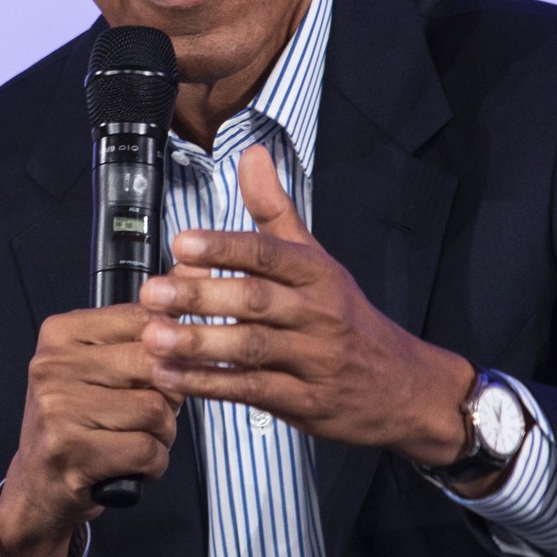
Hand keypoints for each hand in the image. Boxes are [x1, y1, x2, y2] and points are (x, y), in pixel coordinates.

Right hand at [0, 303, 180, 556]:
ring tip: (137, 439)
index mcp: (62, 332)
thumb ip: (150, 320)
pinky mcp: (69, 450)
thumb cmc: (81, 417)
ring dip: (162, 434)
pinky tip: (130, 464)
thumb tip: (201, 265)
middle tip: (150, 412)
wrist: (38, 485)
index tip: (162, 370)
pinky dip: (153, 463)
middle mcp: (53, 364)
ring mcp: (57, 407)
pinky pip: (147, 450)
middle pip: (156, 365)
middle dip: (169, 396)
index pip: (146, 320)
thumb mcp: (105, 361)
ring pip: (157, 410)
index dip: (171, 351)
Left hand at [138, 144, 476, 469]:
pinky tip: (171, 376)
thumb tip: (251, 154)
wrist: (402, 386)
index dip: (226, 247)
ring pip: (253, 348)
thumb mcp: (317, 259)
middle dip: (202, 295)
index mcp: (318, 273)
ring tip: (154, 336)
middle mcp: (319, 313)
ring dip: (200, 343)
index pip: (270, 253)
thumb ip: (275, 210)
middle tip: (154, 292)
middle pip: (258, 300)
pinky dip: (209, 385)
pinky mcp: (305, 403)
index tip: (182, 242)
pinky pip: (253, 392)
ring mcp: (314, 360)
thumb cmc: (348, 317)